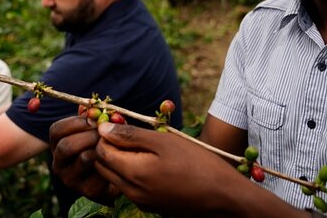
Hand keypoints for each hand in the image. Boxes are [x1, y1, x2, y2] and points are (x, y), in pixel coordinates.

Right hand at [49, 116, 120, 204]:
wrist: (115, 174)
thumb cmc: (101, 144)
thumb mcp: (94, 128)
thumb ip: (92, 115)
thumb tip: (89, 105)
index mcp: (57, 145)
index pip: (57, 130)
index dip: (77, 122)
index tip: (95, 119)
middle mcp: (59, 164)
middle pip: (67, 145)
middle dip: (90, 135)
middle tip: (106, 132)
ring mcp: (72, 180)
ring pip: (84, 158)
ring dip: (102, 148)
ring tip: (112, 144)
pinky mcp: (89, 192)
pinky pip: (101, 173)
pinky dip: (112, 162)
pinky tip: (118, 160)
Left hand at [93, 122, 263, 216]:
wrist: (225, 197)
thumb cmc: (197, 164)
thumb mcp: (164, 141)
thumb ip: (130, 135)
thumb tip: (103, 128)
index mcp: (133, 174)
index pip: (101, 151)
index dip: (105, 134)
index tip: (118, 122)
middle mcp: (131, 192)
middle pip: (104, 166)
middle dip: (108, 147)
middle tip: (127, 130)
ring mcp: (141, 202)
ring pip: (115, 177)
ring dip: (119, 159)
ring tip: (141, 143)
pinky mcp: (151, 206)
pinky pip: (130, 186)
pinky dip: (131, 171)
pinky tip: (150, 160)